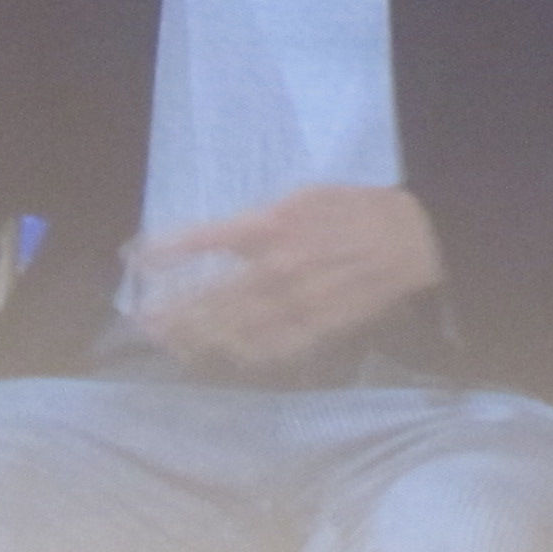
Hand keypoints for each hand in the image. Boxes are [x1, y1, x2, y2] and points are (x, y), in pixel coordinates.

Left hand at [132, 184, 442, 373]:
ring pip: (237, 327)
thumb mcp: (302, 197)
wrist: (417, 235)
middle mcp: (277, 267)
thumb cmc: (356, 209)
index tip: (135, 258)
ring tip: (171, 343)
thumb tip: (225, 236)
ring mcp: (299, 301)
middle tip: (143, 321)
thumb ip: (260, 219)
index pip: (202, 241)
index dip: (165, 251)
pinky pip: (276, 345)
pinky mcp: (322, 324)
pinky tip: (227, 354)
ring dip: (201, 336)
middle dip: (174, 310)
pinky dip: (247, 351)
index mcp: (269, 227)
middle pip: (212, 296)